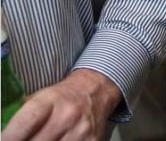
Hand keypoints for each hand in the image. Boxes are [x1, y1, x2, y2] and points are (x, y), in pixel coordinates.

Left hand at [3, 69, 121, 140]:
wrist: (95, 91)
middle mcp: (67, 116)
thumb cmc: (60, 97)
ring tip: (39, 140)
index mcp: (49, 101)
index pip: (24, 124)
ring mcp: (81, 132)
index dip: (9, 138)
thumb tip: (3, 135)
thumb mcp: (39, 98)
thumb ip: (20, 117)